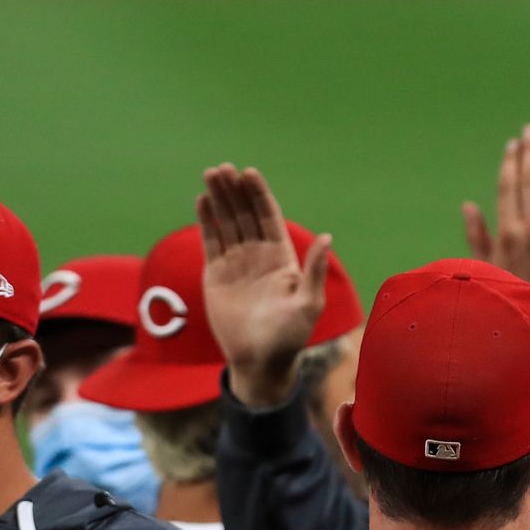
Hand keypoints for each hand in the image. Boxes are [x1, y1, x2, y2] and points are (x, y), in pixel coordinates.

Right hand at [197, 163, 332, 407]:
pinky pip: (211, 240)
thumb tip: (328, 237)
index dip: (259, 195)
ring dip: (220, 198)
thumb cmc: (289, 337)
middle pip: (246, 214)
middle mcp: (259, 255)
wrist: (259, 361)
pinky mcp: (216, 273)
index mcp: (282, 258)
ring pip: (227, 222)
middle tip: (224, 168)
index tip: (249, 173)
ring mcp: (237, 263)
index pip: (269, 217)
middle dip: (236, 191)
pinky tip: (202, 200)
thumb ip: (313, 270)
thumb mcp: (308, 304)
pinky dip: (206, 220)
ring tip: (211, 174)